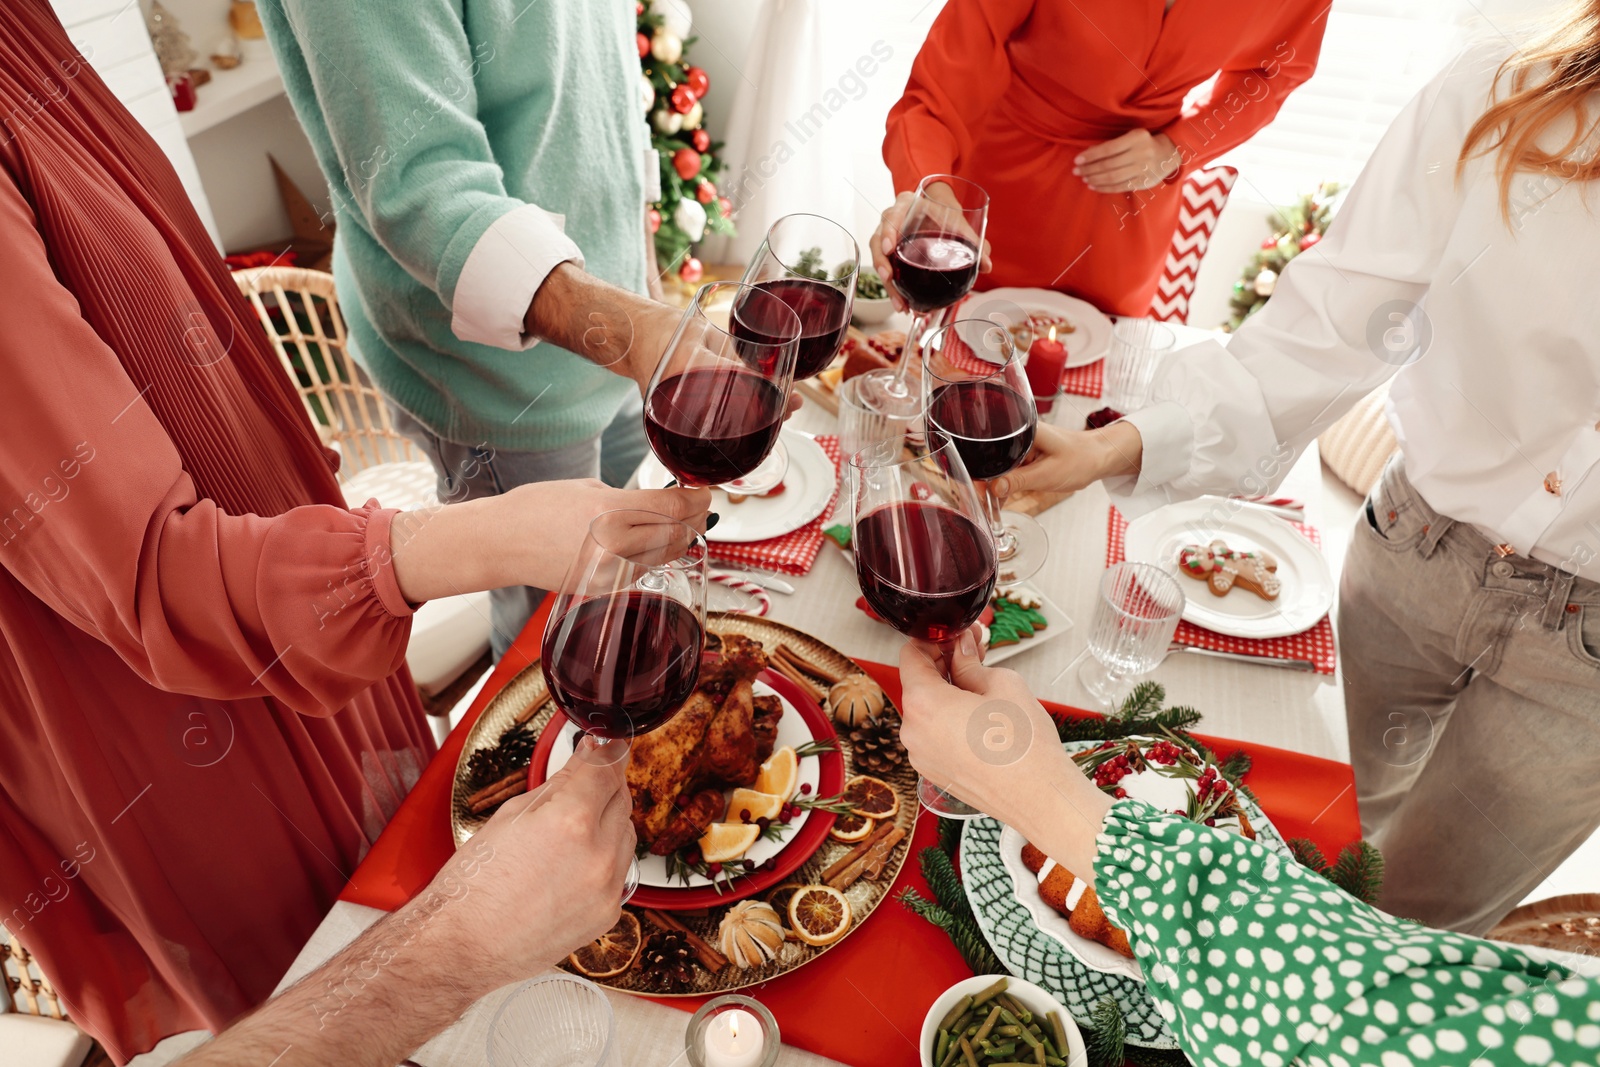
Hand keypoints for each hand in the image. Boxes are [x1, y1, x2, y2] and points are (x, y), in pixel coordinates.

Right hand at [436, 736, 636, 988]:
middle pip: (621, 800)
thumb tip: (584, 761)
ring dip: (606, 824)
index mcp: (571, 821)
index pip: (607, 769)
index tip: (602, 746)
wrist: (462, 947)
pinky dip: (603, 861)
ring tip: (567, 833)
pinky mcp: (608, 914)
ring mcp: (607, 889)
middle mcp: (598, 855)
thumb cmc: (474, 886)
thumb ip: (558, 785)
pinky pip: (619, 872)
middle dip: (604, 788)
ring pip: (626, 836)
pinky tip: (570, 866)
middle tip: (580, 787)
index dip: (604, 752)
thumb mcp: (510, 816)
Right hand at [505, 478, 712, 589]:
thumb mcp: (589, 488)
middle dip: (695, 518)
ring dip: (680, 538)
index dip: (697, 499)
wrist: (501, 543)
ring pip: (664, 555)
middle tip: (702, 507)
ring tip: (686, 523)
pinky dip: (656, 555)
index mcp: (610, 512)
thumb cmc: (537, 507)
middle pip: (676, 533)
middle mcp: (614, 546)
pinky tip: (656, 542)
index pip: (673, 508)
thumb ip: (629, 498)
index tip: (704, 491)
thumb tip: (664, 503)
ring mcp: (610, 572)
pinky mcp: (604, 588)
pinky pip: (643, 570)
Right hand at [871, 187, 993, 313]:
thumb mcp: (958, 222)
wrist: (938, 212)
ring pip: (879, 258)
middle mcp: (892, 220)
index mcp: (906, 205)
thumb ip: (974, 241)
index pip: (892, 214)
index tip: (891, 248)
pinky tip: (902, 303)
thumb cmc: (945, 212)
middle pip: (878, 240)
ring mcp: (887, 238)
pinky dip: (892, 288)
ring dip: (887, 282)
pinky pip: (885, 269)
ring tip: (900, 302)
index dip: (888, 231)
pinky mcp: (889, 254)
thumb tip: (986, 265)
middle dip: (881, 261)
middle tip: (889, 278)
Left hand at [897, 630, 1075, 828]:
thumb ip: (970, 662)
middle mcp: (913, 732)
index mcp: (923, 704)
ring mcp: (921, 756)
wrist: (1040, 798)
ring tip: (983, 683)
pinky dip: (950, 720)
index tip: (956, 637)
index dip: (934, 640)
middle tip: (975, 652)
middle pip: (919, 683)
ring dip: (949, 693)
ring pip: (928, 711)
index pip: (911, 655)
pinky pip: (935, 735)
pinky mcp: (934, 773)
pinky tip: (980, 715)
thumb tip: (960, 650)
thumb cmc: (1024, 746)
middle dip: (944, 664)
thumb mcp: (1001, 683)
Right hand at [992, 422, 1143, 501]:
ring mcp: (1023, 443)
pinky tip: (1002, 498)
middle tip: (983, 501)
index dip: (981, 470)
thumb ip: (1018, 481)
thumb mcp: (1047, 475)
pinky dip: (1005, 482)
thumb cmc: (1081, 459)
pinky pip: (1009, 468)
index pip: (992, 448)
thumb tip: (993, 489)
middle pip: (992, 457)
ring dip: (994, 483)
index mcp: (1025, 429)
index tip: (979, 489)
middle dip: (985, 480)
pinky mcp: (1026, 453)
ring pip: (999, 465)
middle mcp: (1021, 433)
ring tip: (991, 504)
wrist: (1099, 458)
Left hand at [1074, 130, 1181, 192]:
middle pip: (1109, 165)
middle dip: (1089, 169)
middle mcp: (1141, 153)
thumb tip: (1088, 155)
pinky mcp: (1144, 182)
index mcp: (1136, 137)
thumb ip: (1112, 145)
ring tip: (1084, 178)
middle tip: (1077, 171)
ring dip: (1095, 179)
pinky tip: (1094, 186)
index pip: (1108, 149)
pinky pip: (1120, 187)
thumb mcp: (1131, 137)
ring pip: (1113, 177)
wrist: (1169, 153)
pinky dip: (1105, 188)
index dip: (1091, 156)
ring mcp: (1144, 169)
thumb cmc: (1143, 143)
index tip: (1077, 160)